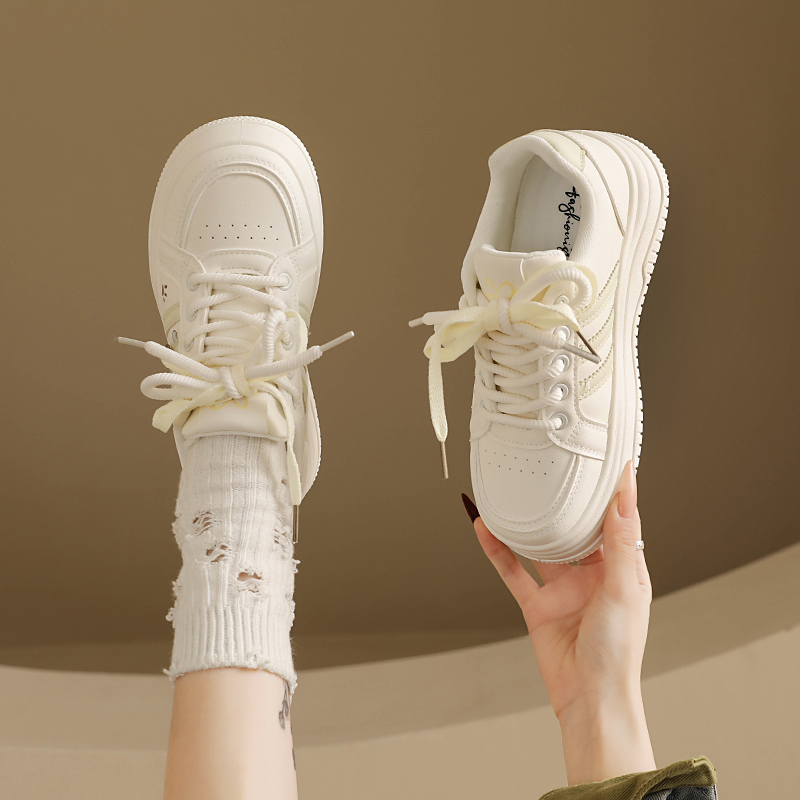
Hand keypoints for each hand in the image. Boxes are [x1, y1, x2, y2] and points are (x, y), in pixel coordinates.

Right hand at [467, 461, 655, 783]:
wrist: (587, 697)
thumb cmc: (616, 653)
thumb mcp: (622, 590)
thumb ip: (618, 544)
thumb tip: (623, 500)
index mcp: (621, 569)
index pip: (619, 520)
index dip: (616, 491)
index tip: (612, 458)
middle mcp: (592, 575)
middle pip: (576, 527)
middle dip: (566, 501)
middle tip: (554, 466)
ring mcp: (563, 589)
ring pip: (540, 546)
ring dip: (527, 522)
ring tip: (513, 492)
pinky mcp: (537, 604)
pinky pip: (513, 570)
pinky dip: (498, 550)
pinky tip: (485, 529)